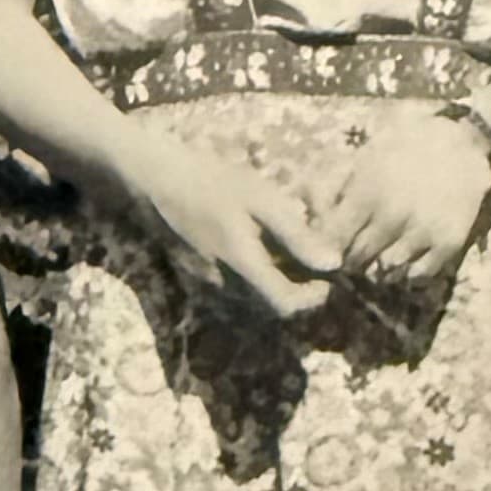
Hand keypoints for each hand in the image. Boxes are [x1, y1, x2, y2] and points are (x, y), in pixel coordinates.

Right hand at [122, 131, 338, 319]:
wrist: (156, 180)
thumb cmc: (211, 181)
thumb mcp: (261, 199)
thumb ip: (297, 236)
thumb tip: (334, 264)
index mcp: (243, 266)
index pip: (286, 306)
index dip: (313, 298)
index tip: (325, 276)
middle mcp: (223, 286)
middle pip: (271, 309)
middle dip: (298, 293)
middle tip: (311, 263)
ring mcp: (207, 286)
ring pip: (253, 304)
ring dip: (276, 289)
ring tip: (287, 256)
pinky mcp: (196, 280)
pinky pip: (234, 295)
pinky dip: (254, 283)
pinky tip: (258, 254)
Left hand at [320, 115, 490, 283]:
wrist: (461, 144)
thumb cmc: (403, 148)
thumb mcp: (363, 159)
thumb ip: (334, 191)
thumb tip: (311, 221)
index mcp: (368, 192)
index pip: (333, 240)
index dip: (327, 247)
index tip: (329, 247)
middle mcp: (393, 215)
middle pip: (357, 259)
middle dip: (350, 259)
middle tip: (352, 254)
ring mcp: (423, 231)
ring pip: (386, 272)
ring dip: (378, 268)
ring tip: (377, 256)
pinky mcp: (449, 243)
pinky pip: (418, 275)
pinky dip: (408, 272)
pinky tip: (404, 256)